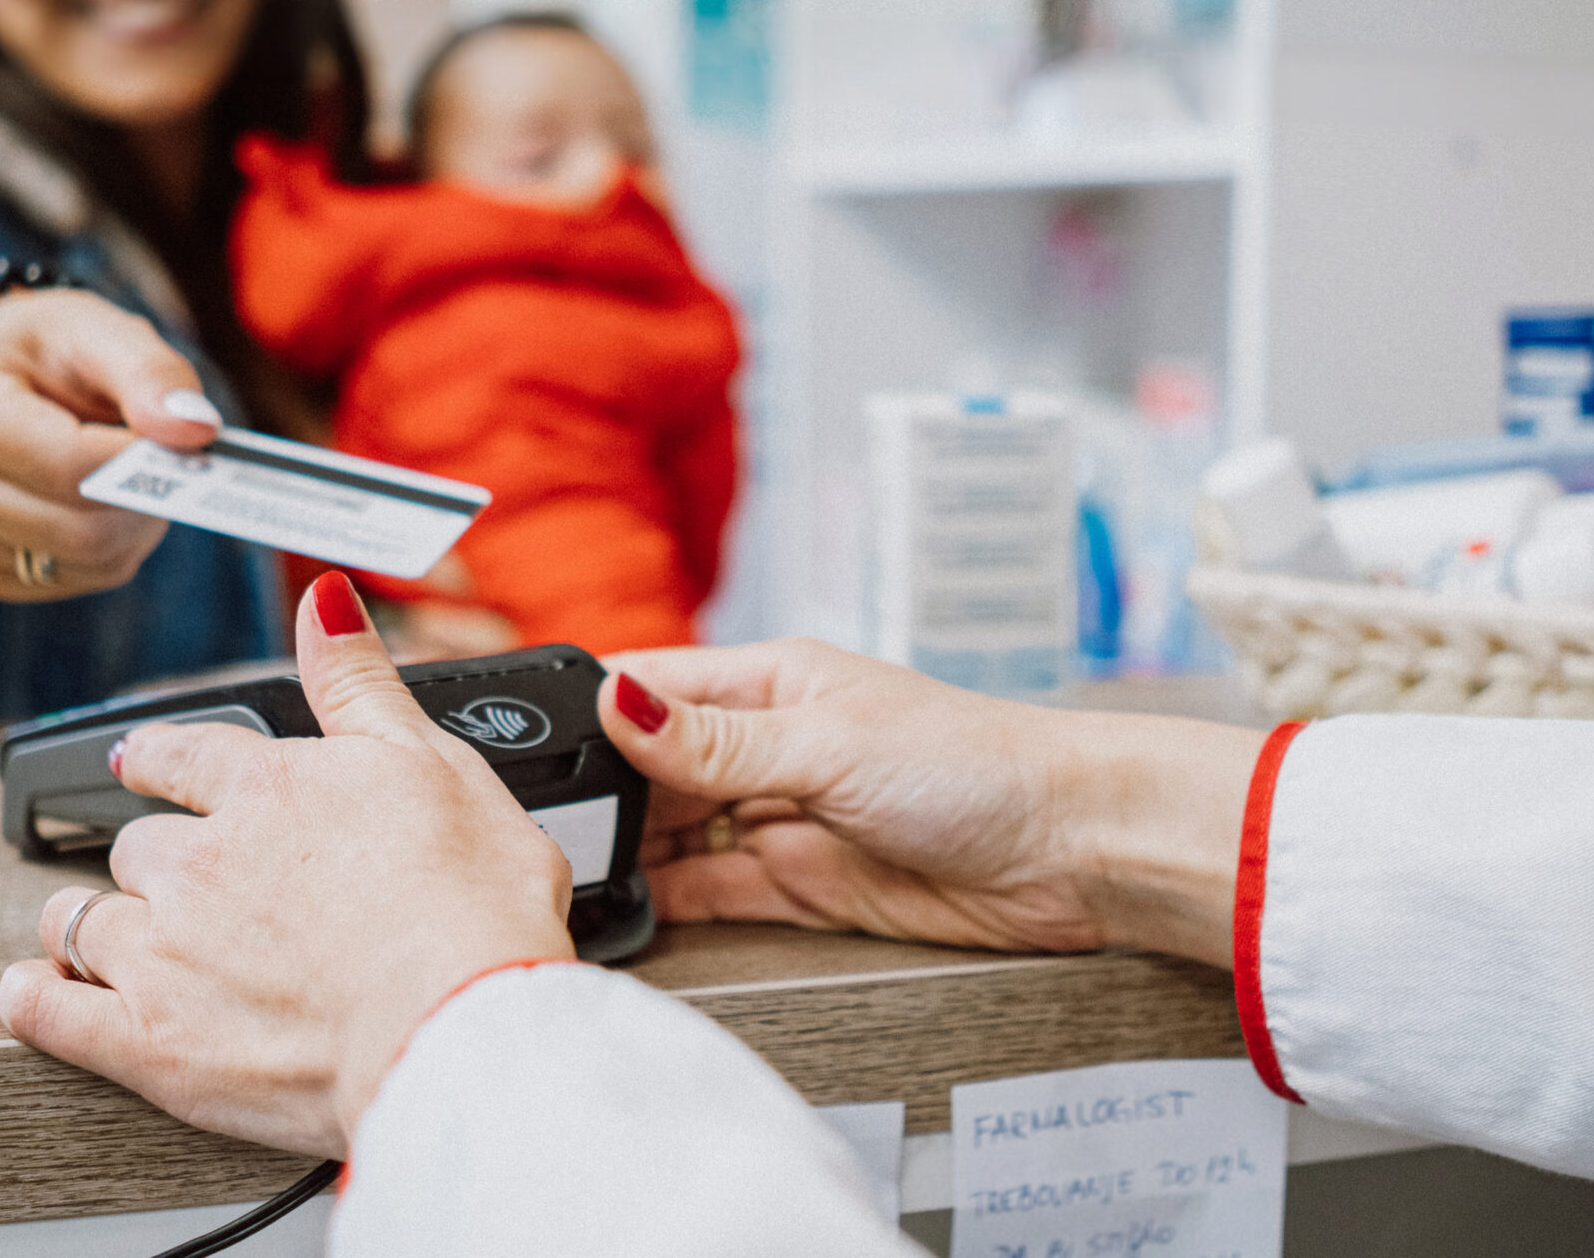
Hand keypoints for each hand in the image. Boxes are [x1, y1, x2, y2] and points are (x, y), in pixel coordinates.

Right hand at [0, 289, 217, 600]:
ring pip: (85, 561)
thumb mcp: (100, 331)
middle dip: (144, 497)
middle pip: (78, 528)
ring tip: (128, 469)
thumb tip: (195, 431)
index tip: (188, 440)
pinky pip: (73, 580)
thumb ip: (151, 374)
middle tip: (168, 457)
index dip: (142, 460)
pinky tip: (97, 500)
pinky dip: (109, 548)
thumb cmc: (49, 351)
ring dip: (133, 523)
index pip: (67, 464)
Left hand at [0, 572, 575, 1153]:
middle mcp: (200, 863)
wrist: (457, 1026)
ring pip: (82, 920)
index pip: (176, 756)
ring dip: (90, 923)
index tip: (146, 766)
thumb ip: (359, 680)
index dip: (158, 761)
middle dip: (153, 861)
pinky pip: (52, 1014)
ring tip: (108, 937)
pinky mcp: (149, 1044)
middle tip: (182, 882)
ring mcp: (165, 954)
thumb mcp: (434, 761)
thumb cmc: (469, 904)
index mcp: (266, 788)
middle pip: (133, 846)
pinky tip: (36, 993)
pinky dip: (36, 1000)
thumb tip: (323, 597)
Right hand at [598, 639, 1263, 965]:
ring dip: (629, 854)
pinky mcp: (803, 884)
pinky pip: (713, 891)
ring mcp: (783, 817)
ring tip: (571, 876)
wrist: (1071, 851)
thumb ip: (715, 742)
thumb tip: (616, 703)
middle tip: (542, 831)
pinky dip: (668, 904)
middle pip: (652, 767)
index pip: (652, 684)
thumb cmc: (976, 764)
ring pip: (675, 834)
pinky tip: (626, 913)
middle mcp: (768, 745)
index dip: (590, 711)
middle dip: (600, 796)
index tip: (521, 745)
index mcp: (771, 680)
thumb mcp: (828, 743)